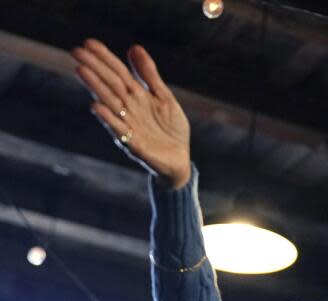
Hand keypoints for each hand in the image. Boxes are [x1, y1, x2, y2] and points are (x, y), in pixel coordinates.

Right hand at [72, 39, 191, 187]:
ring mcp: (129, 126)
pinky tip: (96, 106)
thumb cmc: (170, 129)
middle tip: (76, 51)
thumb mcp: (164, 97)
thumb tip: (134, 47)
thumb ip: (149, 75)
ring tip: (81, 70)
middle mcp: (129, 109)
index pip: (118, 73)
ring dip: (96, 87)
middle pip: (110, 84)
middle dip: (95, 68)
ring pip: (110, 103)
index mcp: (137, 96)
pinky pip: (119, 130)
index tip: (88, 42)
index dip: (105, 58)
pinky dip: (108, 118)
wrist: (180, 160)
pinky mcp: (134, 144)